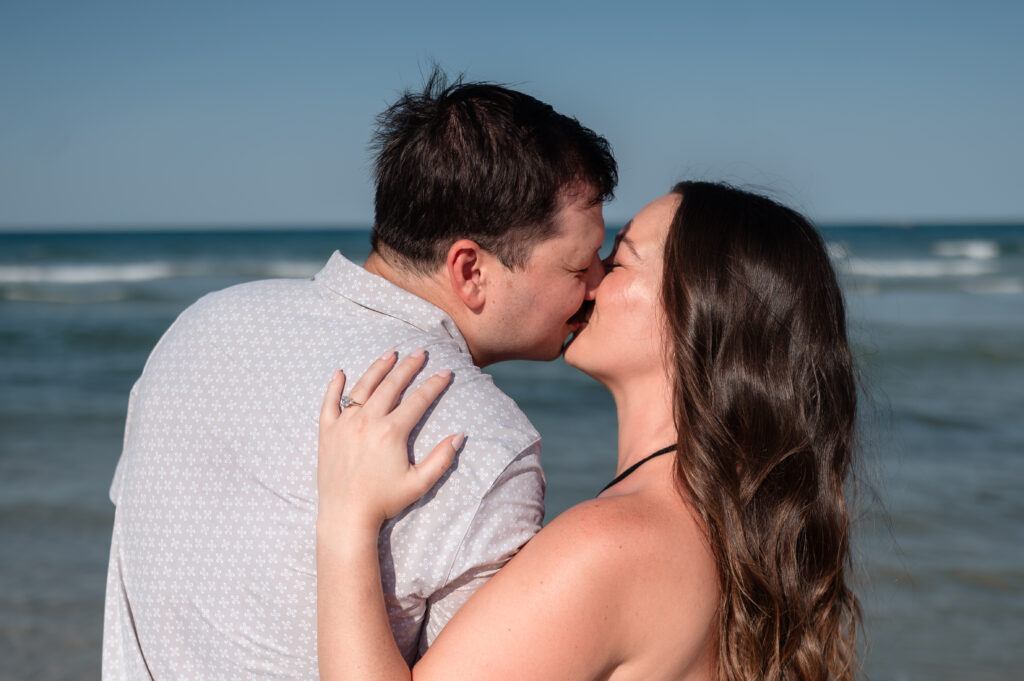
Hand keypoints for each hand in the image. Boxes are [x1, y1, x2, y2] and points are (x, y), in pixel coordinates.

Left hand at [317, 350, 462, 531]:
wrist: (346, 516)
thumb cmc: (384, 501)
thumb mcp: (419, 483)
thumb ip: (441, 459)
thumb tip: (459, 436)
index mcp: (391, 432)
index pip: (418, 400)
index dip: (434, 385)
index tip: (445, 372)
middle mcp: (367, 421)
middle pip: (391, 386)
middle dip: (408, 367)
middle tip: (420, 352)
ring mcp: (345, 424)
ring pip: (363, 387)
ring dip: (378, 368)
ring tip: (389, 354)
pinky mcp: (327, 432)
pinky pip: (329, 403)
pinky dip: (334, 386)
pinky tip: (340, 372)